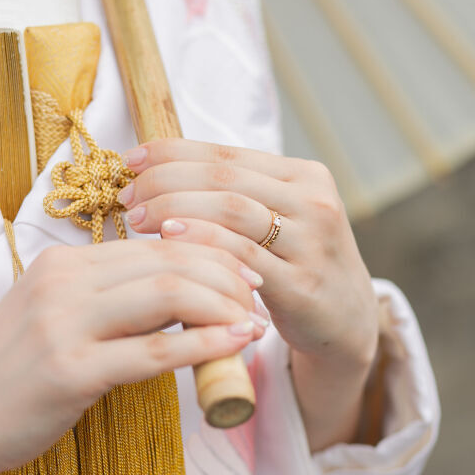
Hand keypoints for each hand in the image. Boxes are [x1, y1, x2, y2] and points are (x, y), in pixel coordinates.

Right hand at [0, 239, 266, 474]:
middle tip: (259, 298)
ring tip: (254, 323)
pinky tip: (235, 345)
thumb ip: (115, 296)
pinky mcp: (70, 371)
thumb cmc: (15, 366)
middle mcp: (67, 282)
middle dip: (228, 276)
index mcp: (69, 262)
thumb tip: (186, 293)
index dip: (214, 253)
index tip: (248, 273)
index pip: (160, 243)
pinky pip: (153, 351)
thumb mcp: (62, 313)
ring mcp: (65, 324)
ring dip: (224, 306)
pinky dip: (204, 345)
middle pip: (171, 261)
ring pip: (168, 295)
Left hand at [118, 139, 379, 449]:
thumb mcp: (282, 220)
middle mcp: (314, 202)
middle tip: (127, 196)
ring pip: (232, 210)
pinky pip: (242, 257)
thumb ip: (238, 196)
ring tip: (139, 218)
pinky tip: (170, 242)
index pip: (227, 154)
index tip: (131, 160)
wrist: (347, 321)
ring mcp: (312, 243)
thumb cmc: (298, 265)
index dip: (173, 152)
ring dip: (176, 208)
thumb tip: (162, 173)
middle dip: (167, 181)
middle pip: (226, 178)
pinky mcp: (303, 285)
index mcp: (306, 176)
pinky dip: (202, 243)